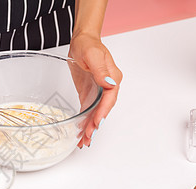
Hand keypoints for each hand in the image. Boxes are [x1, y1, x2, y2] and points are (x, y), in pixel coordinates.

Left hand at [68, 33, 121, 147]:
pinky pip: (90, 109)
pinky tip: (82, 131)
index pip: (109, 99)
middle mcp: (108, 87)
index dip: (103, 112)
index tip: (97, 123)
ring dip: (91, 126)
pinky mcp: (90, 93)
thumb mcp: (93, 55)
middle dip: (96, 124)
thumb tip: (109, 83)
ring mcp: (100, 91)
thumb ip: (101, 70)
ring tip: (84, 141)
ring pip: (97, 112)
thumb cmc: (88, 44)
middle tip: (88, 137)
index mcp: (112, 78)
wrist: (82, 41)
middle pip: (104, 109)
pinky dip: (86, 121)